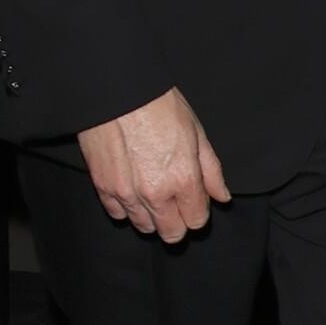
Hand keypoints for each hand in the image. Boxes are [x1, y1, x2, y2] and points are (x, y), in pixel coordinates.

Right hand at [77, 86, 230, 241]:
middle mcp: (155, 194)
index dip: (199, 210)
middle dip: (178, 221)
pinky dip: (126, 206)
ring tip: (154, 191)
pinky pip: (118, 214)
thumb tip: (222, 197)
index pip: (196, 220)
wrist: (119, 91)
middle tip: (177, 201)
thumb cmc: (159, 105)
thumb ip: (211, 171)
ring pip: (144, 227)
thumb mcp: (197, 132)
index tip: (195, 199)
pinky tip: (132, 187)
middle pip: (171, 233)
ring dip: (152, 216)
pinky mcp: (103, 188)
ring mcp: (127, 194)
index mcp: (183, 178)